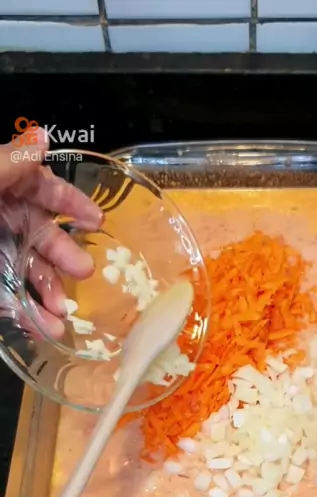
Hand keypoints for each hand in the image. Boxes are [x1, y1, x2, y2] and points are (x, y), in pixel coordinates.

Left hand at [0, 128, 102, 336]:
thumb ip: (8, 164)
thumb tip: (42, 138)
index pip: (40, 187)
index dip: (70, 202)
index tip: (96, 220)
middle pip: (39, 235)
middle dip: (64, 255)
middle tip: (85, 270)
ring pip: (26, 272)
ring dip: (49, 293)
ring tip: (63, 314)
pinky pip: (9, 300)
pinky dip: (27, 315)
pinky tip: (45, 328)